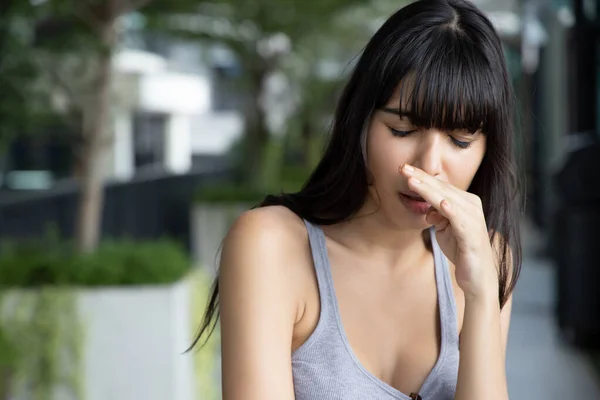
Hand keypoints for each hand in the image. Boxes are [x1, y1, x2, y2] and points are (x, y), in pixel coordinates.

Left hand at [399, 163, 498, 301]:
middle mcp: (471, 206)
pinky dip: (450, 210)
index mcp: (464, 202)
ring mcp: (473, 219)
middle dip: (421, 177)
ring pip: (447, 199)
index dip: (421, 176)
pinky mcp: (472, 235)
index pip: (439, 185)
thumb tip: (429, 208)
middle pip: (442, 188)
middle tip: (403, 167)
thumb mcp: (444, 229)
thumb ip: (436, 215)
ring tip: (412, 181)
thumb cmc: (460, 249)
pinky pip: (460, 219)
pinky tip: (441, 203)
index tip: (403, 168)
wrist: (476, 275)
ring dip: (428, 190)